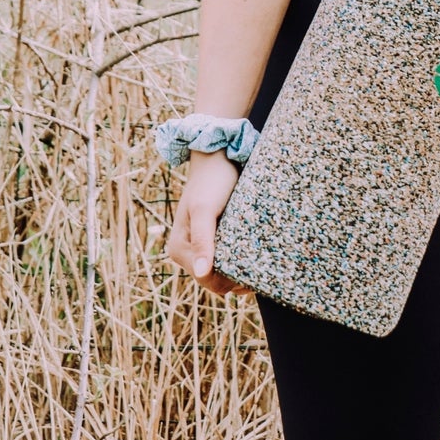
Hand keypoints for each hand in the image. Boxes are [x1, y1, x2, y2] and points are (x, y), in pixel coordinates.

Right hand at [165, 151, 251, 297]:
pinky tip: (256, 255)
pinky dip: (241, 259)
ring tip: (260, 262)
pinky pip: (228, 258)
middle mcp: (188, 252)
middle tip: (260, 270)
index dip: (228, 282)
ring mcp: (201, 246)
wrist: (219, 158)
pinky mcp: (214, 238)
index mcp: (179, 249)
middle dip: (234, 278)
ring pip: (222, 271)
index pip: (206, 280)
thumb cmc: (211, 181)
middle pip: (214, 280)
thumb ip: (203, 240)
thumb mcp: (205, 209)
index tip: (252, 275)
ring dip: (239, 270)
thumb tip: (201, 272)